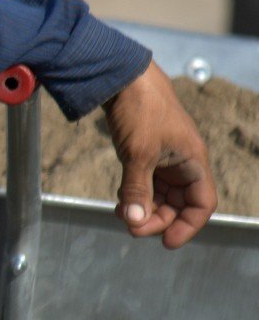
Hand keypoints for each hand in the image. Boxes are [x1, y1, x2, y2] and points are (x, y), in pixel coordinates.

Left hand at [102, 61, 215, 248]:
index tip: (165, 242)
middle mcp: (182, 162)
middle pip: (178, 204)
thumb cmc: (140, 111)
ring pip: (160, 196)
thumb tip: (134, 221)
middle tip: (131, 226)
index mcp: (192, 161)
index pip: (201, 204)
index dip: (187, 226)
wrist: (122, 77)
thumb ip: (137, 190)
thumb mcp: (138, 154)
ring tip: (120, 214)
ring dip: (143, 209)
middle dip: (157, 219)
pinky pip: (146, 183)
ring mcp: (164, 158)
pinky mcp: (145, 153)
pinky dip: (135, 195)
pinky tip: (118, 203)